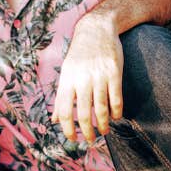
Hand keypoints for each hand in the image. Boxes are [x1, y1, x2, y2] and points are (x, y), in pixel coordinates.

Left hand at [53, 12, 122, 140]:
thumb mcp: (66, 73)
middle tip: (90, 140)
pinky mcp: (114, 73)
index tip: (72, 139)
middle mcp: (81, 79)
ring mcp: (99, 76)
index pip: (64, 111)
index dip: (67, 128)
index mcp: (67, 80)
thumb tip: (54, 120)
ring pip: (100, 108)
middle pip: (82, 113)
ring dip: (102, 124)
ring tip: (104, 131)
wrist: (97, 29)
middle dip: (86, 131)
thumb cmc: (79, 55)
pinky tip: (115, 117)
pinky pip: (116, 98)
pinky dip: (116, 111)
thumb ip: (61, 97)